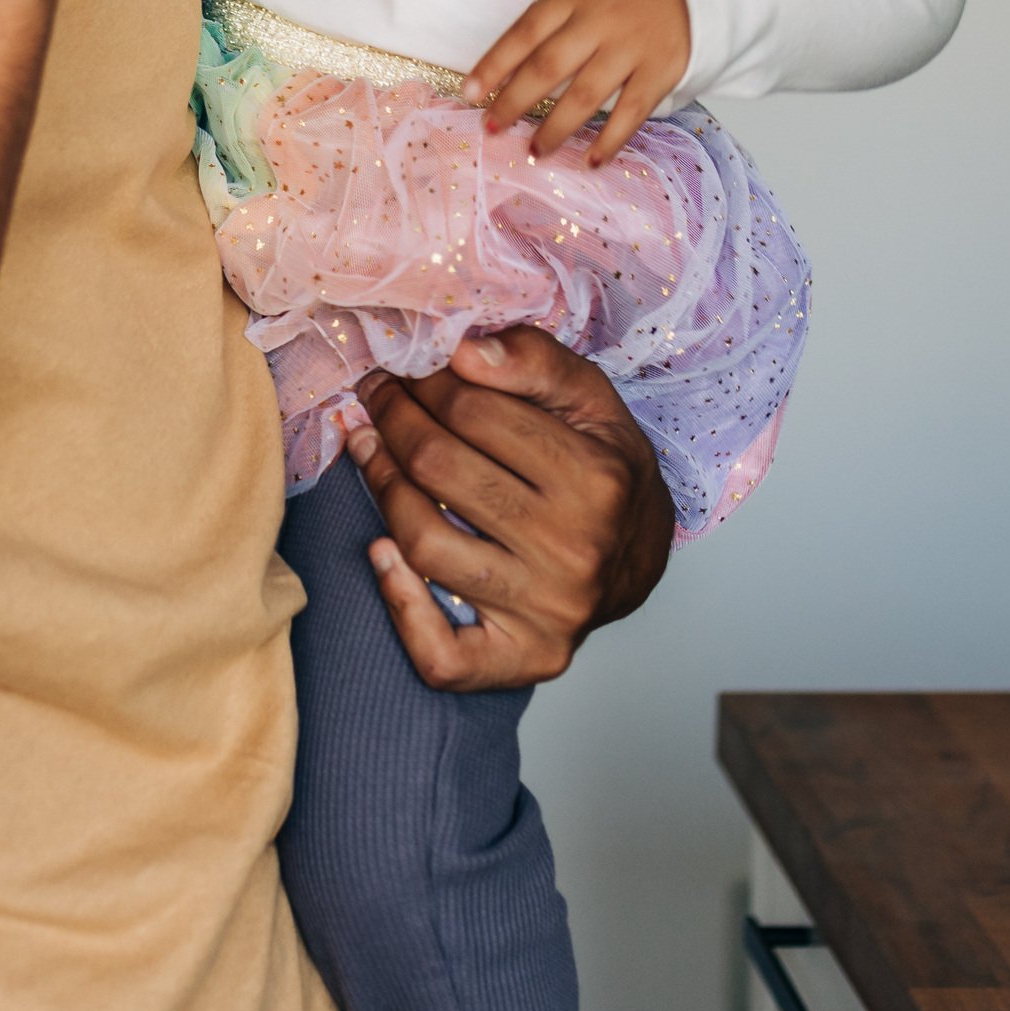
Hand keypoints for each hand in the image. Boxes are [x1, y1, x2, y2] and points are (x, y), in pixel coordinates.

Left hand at [345, 328, 675, 690]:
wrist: (641, 559)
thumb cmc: (607, 473)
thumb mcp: (592, 403)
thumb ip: (535, 363)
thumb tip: (464, 350)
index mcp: (597, 479)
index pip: (476, 412)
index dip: (426, 381)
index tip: (405, 367)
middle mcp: (574, 550)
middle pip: (441, 470)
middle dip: (394, 419)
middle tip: (376, 395)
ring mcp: (547, 612)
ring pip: (426, 544)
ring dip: (381, 486)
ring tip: (368, 448)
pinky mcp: (524, 660)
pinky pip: (443, 653)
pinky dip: (400, 604)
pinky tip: (381, 551)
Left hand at [464, 0, 691, 162]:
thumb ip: (552, 19)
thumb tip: (508, 69)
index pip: (524, 33)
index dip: (493, 65)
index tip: (468, 94)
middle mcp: (598, 22)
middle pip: (548, 67)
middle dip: (514, 102)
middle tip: (492, 129)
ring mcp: (630, 48)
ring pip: (585, 95)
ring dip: (556, 128)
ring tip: (535, 151)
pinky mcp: (660, 70)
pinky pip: (631, 111)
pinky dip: (609, 140)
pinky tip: (591, 161)